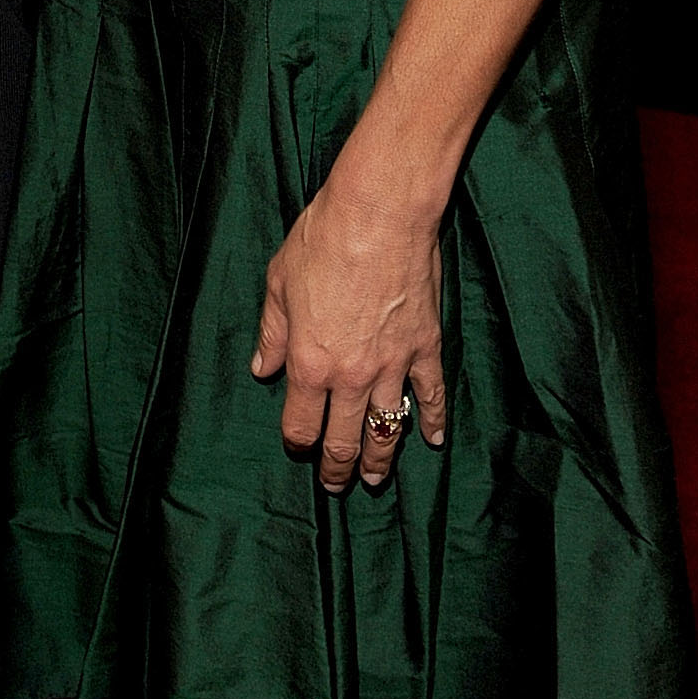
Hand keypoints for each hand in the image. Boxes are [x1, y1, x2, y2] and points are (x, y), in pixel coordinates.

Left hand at [250, 173, 445, 492]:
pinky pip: (431, 396)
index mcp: (310, 363)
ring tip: (375, 478)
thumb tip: (264, 368)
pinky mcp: (426, 348)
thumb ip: (273, 333)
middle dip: (337, 468)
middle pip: (344, 439)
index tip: (298, 448)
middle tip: (336, 484)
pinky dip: (432, 422)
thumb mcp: (279, 283)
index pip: (301, 424)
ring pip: (387, 429)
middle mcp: (351, 375)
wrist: (379, 214)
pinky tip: (433, 440)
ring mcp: (393, 366)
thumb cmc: (322, 240)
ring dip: (381, 459)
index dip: (298, 443)